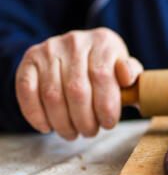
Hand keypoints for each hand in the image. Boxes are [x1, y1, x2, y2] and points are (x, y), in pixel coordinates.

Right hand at [15, 28, 142, 139]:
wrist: (79, 52)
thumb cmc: (108, 67)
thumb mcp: (126, 68)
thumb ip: (133, 74)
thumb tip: (127, 77)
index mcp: (103, 41)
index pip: (103, 76)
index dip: (106, 106)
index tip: (109, 124)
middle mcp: (75, 41)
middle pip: (77, 89)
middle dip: (85, 119)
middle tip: (90, 132)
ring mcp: (50, 48)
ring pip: (52, 94)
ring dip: (62, 122)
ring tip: (72, 133)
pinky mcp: (30, 59)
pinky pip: (27, 90)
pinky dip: (35, 114)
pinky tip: (47, 127)